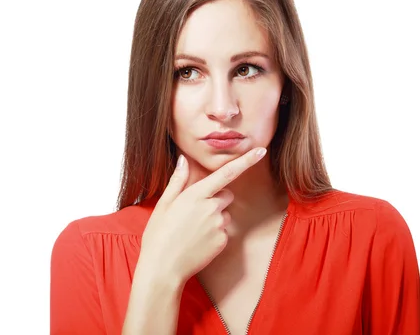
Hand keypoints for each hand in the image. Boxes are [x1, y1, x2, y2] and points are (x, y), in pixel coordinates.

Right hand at [138, 147, 267, 284]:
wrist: (163, 268)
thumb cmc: (159, 235)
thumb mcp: (163, 204)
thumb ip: (178, 180)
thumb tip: (183, 159)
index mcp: (195, 195)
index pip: (226, 173)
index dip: (246, 161)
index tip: (261, 150)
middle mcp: (211, 207)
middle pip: (226, 195)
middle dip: (217, 199)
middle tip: (195, 213)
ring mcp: (219, 225)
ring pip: (224, 214)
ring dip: (215, 218)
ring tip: (193, 231)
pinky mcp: (223, 241)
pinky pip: (224, 232)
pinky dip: (215, 235)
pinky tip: (198, 242)